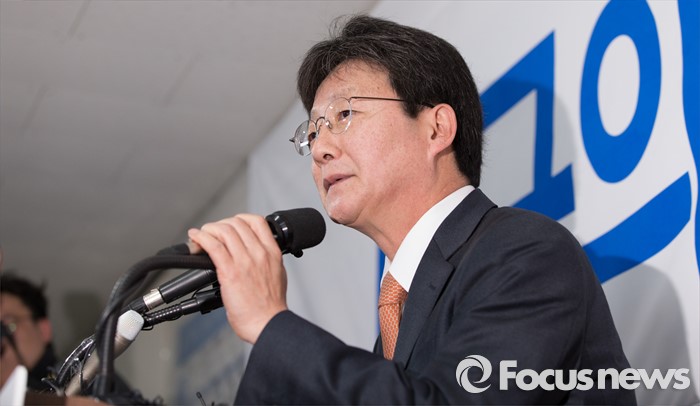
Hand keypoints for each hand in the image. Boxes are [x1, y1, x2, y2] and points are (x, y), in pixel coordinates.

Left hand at [187, 214, 287, 343]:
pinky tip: (195, 237)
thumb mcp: (277, 274)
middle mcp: (259, 253)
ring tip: (201, 235)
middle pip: (237, 224)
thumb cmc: (270, 306)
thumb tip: (256, 253)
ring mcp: (245, 261)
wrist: (268, 323)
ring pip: (224, 231)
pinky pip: (213, 246)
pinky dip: (201, 237)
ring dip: (209, 229)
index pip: (257, 222)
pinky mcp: (230, 272)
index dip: (240, 219)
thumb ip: (267, 261)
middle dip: (221, 224)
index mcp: (272, 253)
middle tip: (212, 233)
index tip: (231, 224)